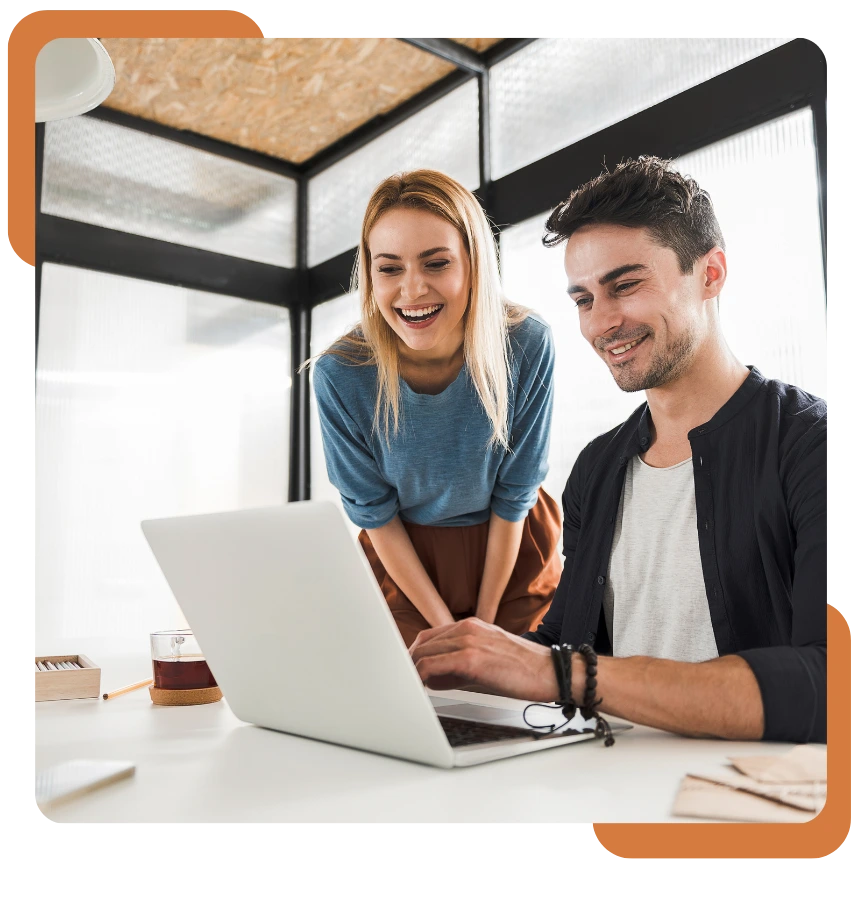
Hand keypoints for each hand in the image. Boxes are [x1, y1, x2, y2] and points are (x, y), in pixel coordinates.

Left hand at [409, 617, 557, 700]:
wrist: (551, 671)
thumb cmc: (523, 669)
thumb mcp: (487, 660)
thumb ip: (458, 666)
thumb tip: (432, 679)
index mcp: (471, 626)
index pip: (430, 637)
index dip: (415, 655)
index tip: (408, 671)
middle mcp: (467, 628)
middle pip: (422, 643)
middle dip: (409, 664)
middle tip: (403, 682)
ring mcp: (468, 641)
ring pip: (424, 653)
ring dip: (412, 671)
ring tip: (410, 688)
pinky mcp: (471, 658)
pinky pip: (432, 666)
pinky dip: (421, 677)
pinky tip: (421, 688)